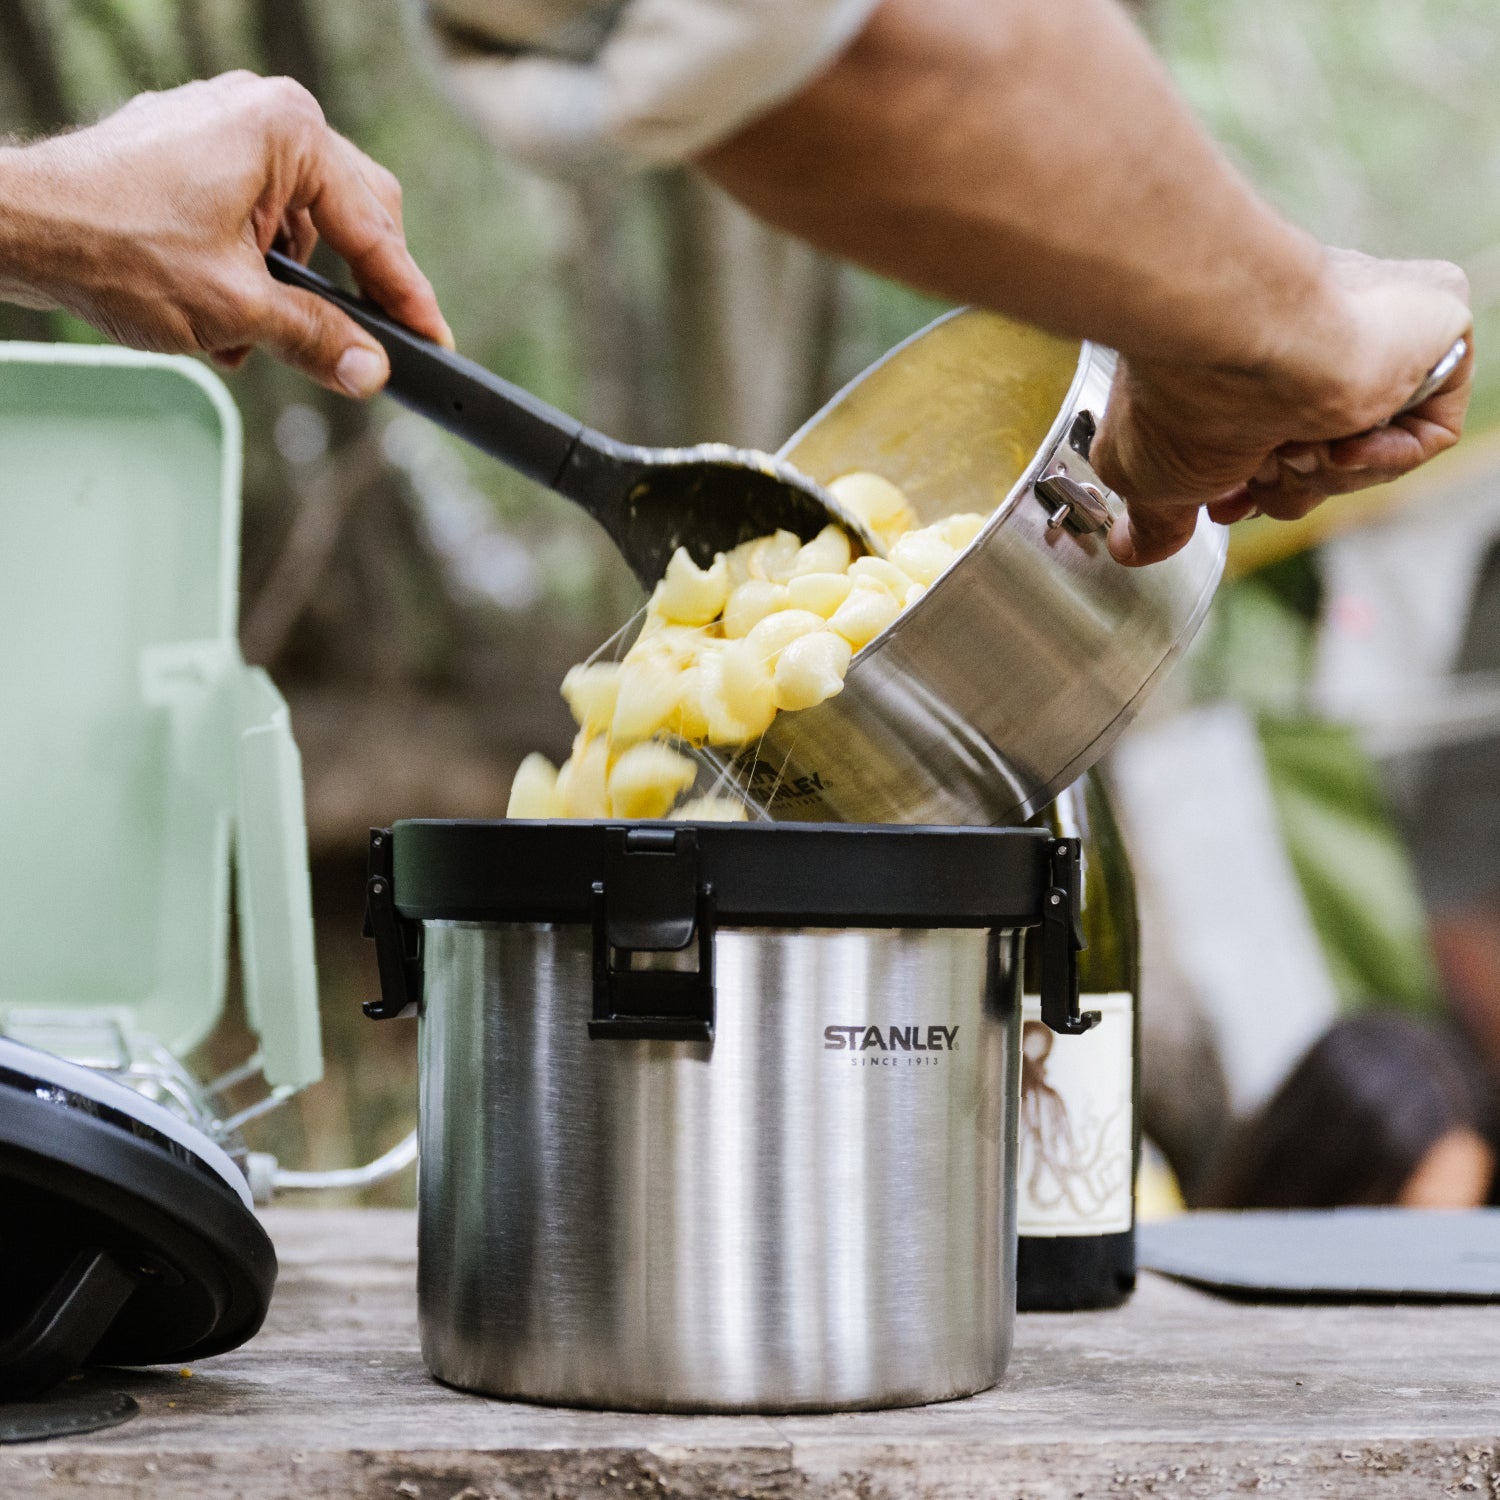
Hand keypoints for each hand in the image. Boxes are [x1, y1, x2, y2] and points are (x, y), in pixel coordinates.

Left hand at [0, 72, 450, 394]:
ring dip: (290, 286)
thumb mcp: (236, 309)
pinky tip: (223, 311)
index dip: (407, 298)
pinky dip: (252, 269)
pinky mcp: (192, 152)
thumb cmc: (112, 244)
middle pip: (349, 215)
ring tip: (252, 330)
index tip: (433, 341)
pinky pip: (254, 214)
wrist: (14, 227)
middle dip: (347, 287)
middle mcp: (261, 112)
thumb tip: (371, 370)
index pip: (376, 230)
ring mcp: (224, 127)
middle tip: (356, 344)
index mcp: (287, 130)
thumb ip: (317, 339)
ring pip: (299, 222)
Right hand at [1093, 248, 1472, 564]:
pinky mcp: (1434, 334)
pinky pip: (1428, 433)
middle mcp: (1310, 345)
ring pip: (1374, 453)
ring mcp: (1372, 336)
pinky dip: (1386, 458)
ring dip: (1325, 475)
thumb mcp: (1146, 473)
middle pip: (1321, 460)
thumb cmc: (1185, 391)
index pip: (1274, 444)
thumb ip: (1154, 517)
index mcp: (1249, 364)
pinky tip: (1341, 444)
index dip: (1254, 491)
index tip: (1226, 507)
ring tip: (1290, 445)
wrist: (1239, 337)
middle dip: (1286, 486)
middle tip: (1256, 471)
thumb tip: (1133, 547)